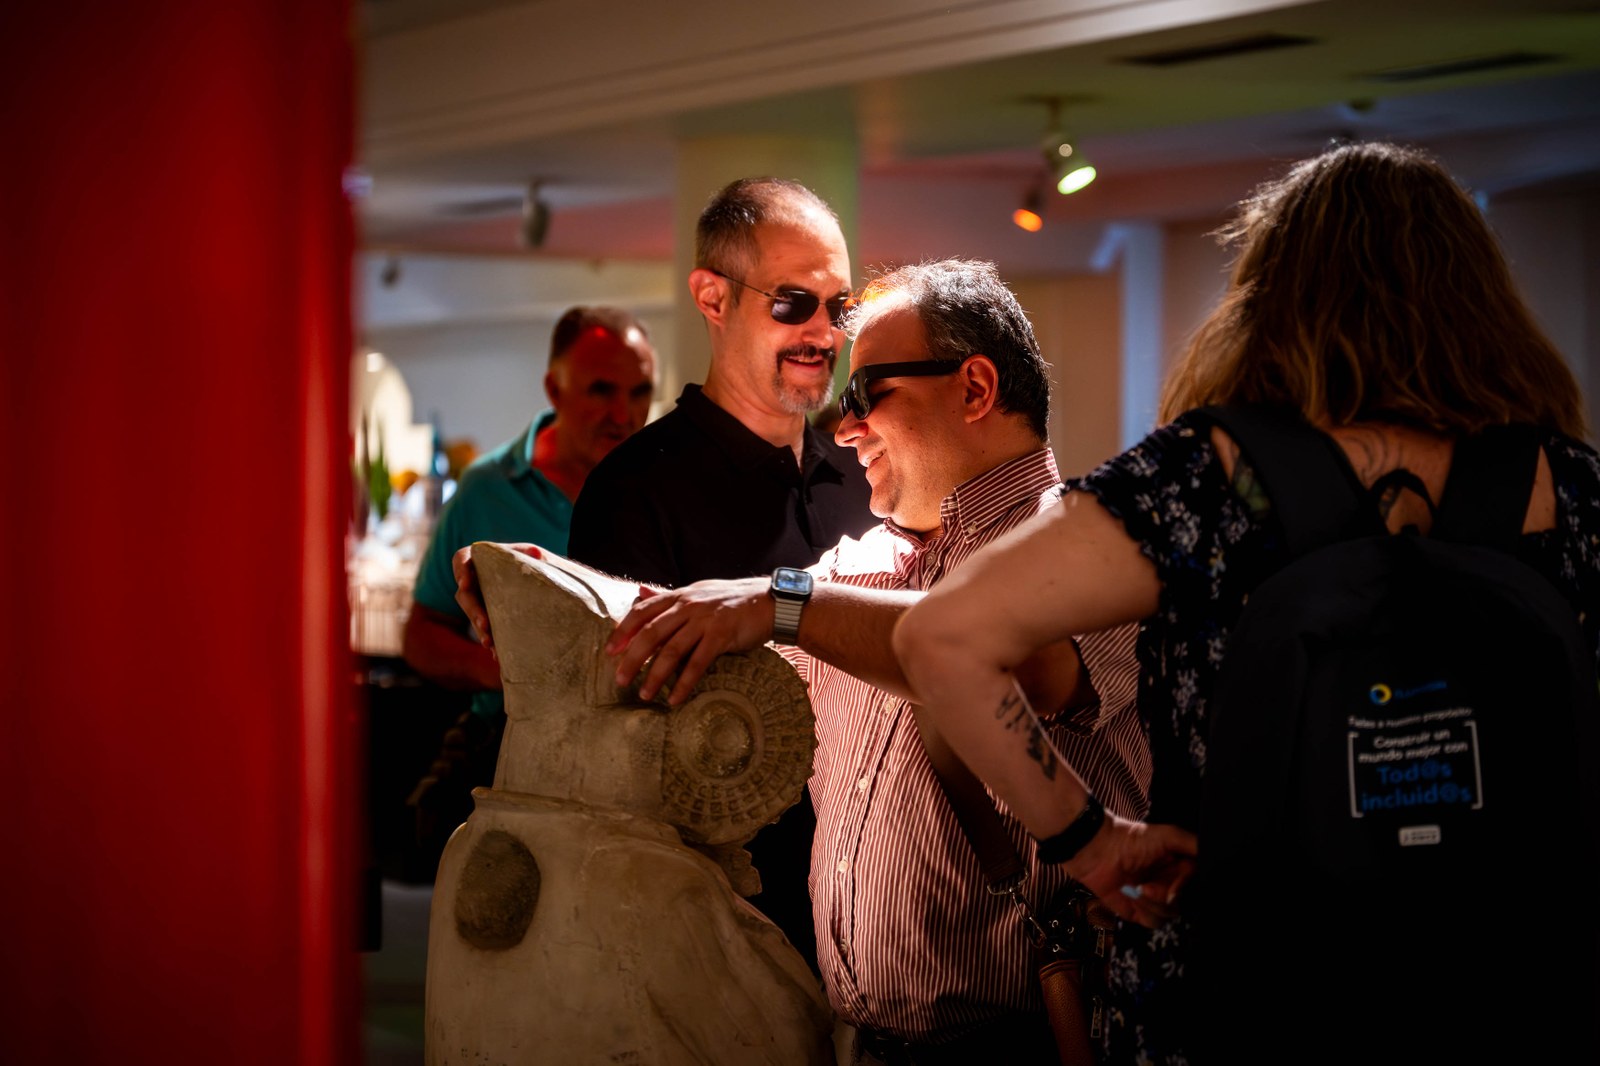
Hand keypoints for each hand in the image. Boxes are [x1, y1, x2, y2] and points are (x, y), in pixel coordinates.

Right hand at [451, 542, 541, 653]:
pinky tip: (497, 654)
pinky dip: (491, 640)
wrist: (540, 581)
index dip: (460, 571)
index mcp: (480, 558)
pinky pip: (484, 629)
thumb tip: (537, 554)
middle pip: (465, 595)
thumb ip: (531, 553)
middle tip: (484, 624)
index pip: (461, 559)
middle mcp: (474, 580)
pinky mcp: (486, 616)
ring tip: (489, 643)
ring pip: (473, 615)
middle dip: (473, 610)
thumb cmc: (532, 561)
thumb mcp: (530, 554)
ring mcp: (478, 599)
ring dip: (479, 629)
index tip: (464, 584)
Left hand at [605, 577, 772, 703]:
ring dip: (655, 675)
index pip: (642, 611)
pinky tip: (675, 699)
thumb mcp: (697, 593)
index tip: (608, 652)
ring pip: (671, 650)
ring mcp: (705, 620)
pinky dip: (684, 683)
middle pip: (651, 633)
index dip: (623, 631)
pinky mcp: (722, 636)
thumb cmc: (732, 601)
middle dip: (632, 658)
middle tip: (619, 680)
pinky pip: (698, 663)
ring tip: (644, 695)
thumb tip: (639, 592)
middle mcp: (689, 606)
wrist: (771, 602)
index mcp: (680, 596)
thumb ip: (668, 596)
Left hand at [1065, 816, 1197, 928]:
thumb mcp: (1169, 836)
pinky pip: (1154, 921)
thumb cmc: (1131, 838)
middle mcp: (1170, 884)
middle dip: (1168, 894)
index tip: (1177, 881)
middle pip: (1187, 902)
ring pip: (1171, 913)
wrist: (1096, 850)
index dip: (1190, 886)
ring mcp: (1155, 898)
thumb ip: (1194, 846)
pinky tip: (1130, 894)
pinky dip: (1143, 909)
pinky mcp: (1139, 912)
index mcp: (1180, 867)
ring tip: (1137, 887)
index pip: (1199, 884)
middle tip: (1149, 884)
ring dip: (1153, 902)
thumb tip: (1212, 865)